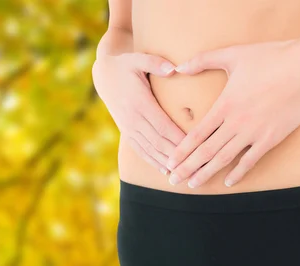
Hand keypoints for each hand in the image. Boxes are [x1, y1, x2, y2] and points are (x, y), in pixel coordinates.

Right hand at [92, 52, 185, 174]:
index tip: (195, 148)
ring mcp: (128, 127)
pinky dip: (153, 161)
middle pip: (158, 142)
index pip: (163, 125)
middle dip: (176, 156)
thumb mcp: (137, 58)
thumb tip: (174, 69)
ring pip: (150, 149)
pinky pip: (140, 150)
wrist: (103, 75)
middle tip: (195, 166)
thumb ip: (156, 62)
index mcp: (139, 102)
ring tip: (183, 174)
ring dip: (166, 163)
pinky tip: (166, 170)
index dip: (179, 139)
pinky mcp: (126, 131)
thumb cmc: (125, 65)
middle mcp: (133, 119)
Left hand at [166, 38, 299, 187]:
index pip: (196, 134)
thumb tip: (178, 68)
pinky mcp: (272, 137)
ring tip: (193, 184)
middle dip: (187, 168)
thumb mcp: (232, 54)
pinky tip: (228, 182)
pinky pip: (251, 160)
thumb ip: (202, 61)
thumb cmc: (270, 57)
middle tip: (173, 180)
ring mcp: (254, 132)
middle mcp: (236, 122)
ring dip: (206, 173)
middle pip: (205, 151)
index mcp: (224, 105)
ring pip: (224, 158)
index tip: (169, 162)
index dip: (181, 151)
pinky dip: (239, 172)